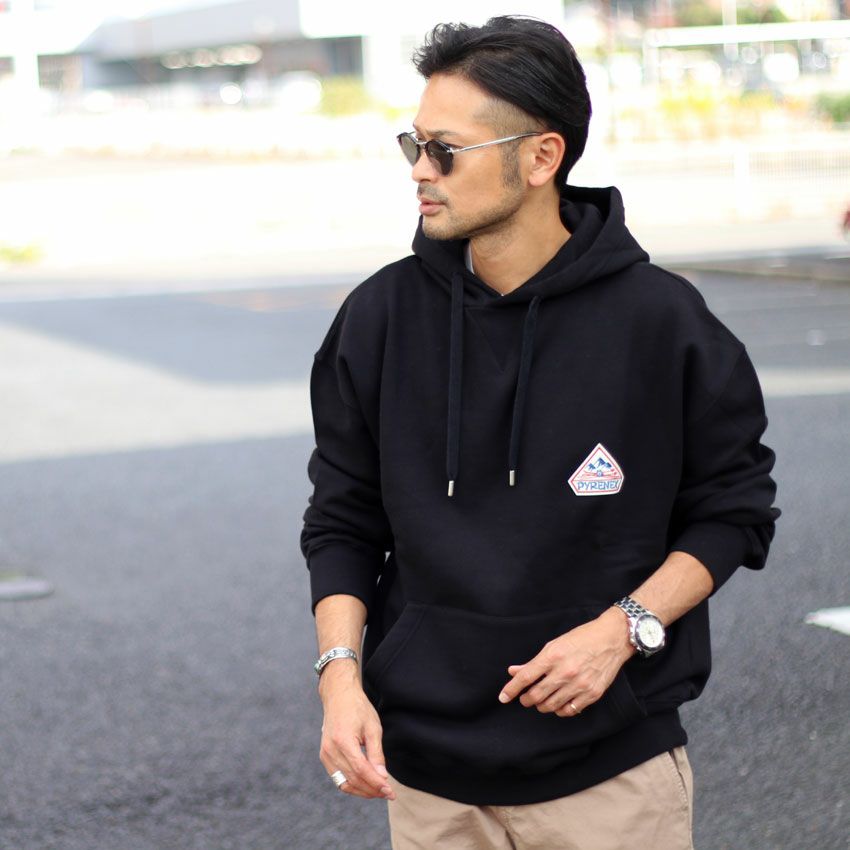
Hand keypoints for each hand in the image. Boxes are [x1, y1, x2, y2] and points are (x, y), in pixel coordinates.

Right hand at [318, 664, 395, 799]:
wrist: (339, 696)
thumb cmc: (358, 708)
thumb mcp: (373, 728)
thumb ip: (377, 754)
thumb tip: (382, 778)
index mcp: (343, 741)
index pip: (361, 770)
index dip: (376, 783)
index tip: (390, 791)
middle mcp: (330, 750)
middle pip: (353, 779)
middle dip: (372, 789)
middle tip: (388, 793)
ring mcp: (325, 755)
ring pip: (344, 783)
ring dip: (362, 791)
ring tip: (379, 791)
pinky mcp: (325, 757)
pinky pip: (338, 778)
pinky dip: (352, 784)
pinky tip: (366, 784)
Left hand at [497, 607, 633, 716]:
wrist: (611, 639)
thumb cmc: (581, 638)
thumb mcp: (554, 645)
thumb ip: (534, 662)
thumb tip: (514, 671)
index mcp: (552, 656)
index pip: (525, 677)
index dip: (511, 689)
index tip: (503, 697)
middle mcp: (565, 672)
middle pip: (536, 695)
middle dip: (526, 699)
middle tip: (525, 698)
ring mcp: (579, 685)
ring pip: (551, 706)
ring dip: (541, 705)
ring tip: (541, 700)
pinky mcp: (592, 694)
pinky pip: (569, 711)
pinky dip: (560, 710)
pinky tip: (558, 704)